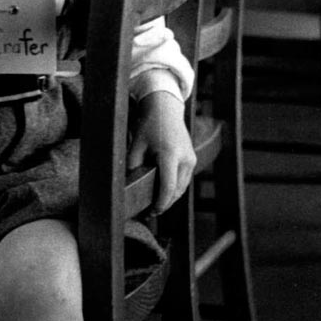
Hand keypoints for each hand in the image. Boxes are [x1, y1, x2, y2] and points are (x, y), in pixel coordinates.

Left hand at [127, 90, 195, 213]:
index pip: (168, 187)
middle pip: (177, 191)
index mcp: (171, 154)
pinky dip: (175, 188)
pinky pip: (184, 180)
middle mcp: (185, 158)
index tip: (151, 212)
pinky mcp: (192, 159)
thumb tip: (128, 186)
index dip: (160, 204)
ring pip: (182, 187)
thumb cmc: (149, 124)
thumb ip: (133, 166)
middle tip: (148, 213)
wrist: (165, 108)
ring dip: (170, 197)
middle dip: (164, 204)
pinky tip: (162, 193)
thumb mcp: (136, 145)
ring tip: (154, 205)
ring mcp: (191, 159)